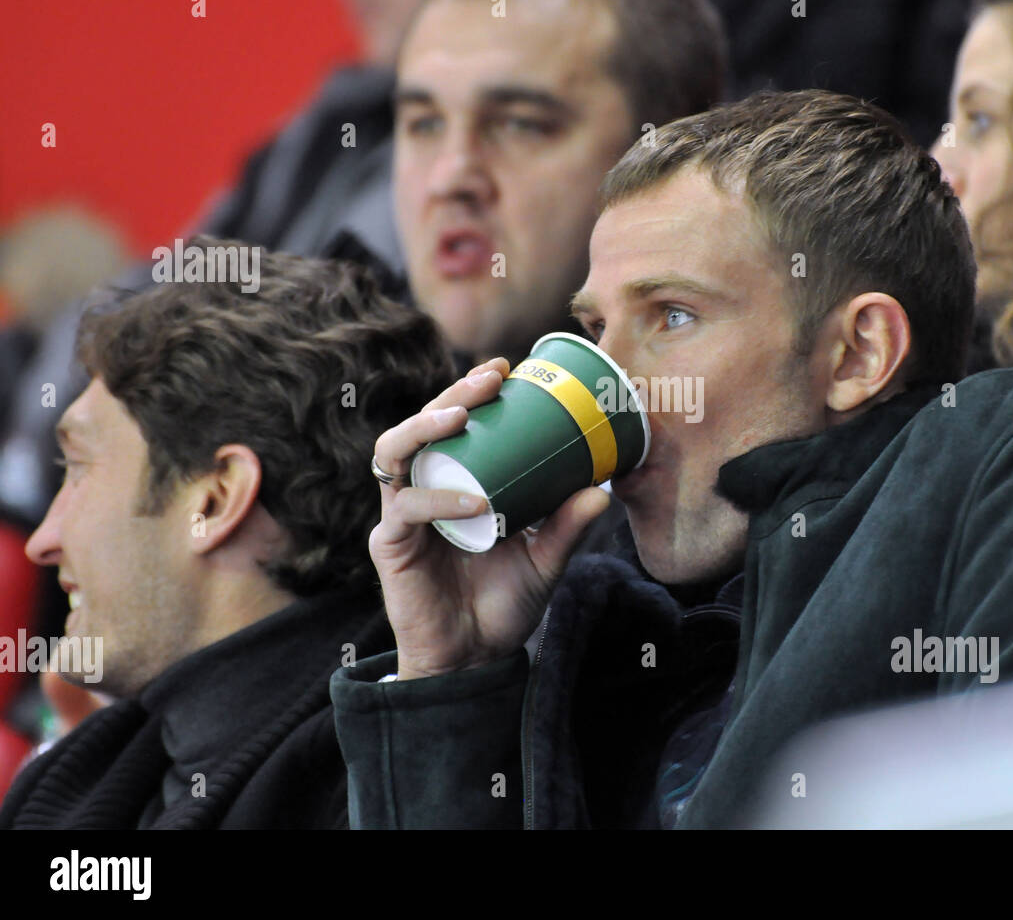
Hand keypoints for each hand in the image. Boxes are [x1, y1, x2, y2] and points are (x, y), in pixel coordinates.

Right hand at [369, 358, 610, 678]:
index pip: (454, 423)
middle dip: (453, 393)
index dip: (472, 391)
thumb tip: (605, 488)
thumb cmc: (503, 604)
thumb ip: (567, 527)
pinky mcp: (391, 545)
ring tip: (462, 415)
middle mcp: (423, 489)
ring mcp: (403, 515)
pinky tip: (474, 501)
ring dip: (426, 426)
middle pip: (423, 425)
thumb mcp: (545, 560)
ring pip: (395, 452)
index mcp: (455, 482)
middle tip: (490, 378)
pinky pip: (406, 509)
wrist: (473, 660)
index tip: (507, 368)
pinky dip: (440, 500)